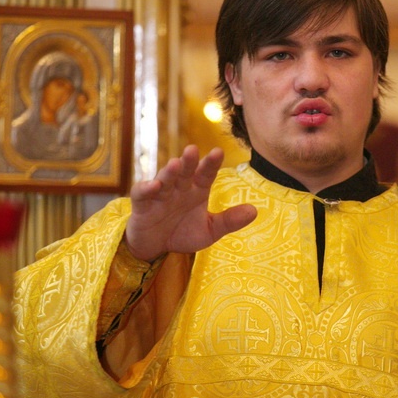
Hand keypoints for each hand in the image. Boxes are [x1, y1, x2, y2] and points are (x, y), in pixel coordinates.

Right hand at [125, 145, 256, 261]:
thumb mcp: (209, 230)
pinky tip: (154, 186)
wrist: (156, 247)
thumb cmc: (183, 233)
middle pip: (185, 171)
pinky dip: (147, 188)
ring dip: (169, 172)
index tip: (218, 152)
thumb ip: (229, 221)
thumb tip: (254, 211)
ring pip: (165, 179)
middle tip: (194, 149)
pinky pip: (143, 193)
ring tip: (176, 164)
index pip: (206, 174)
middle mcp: (179, 187)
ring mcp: (160, 193)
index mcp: (197, 190)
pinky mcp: (142, 204)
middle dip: (189, 161)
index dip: (211, 164)